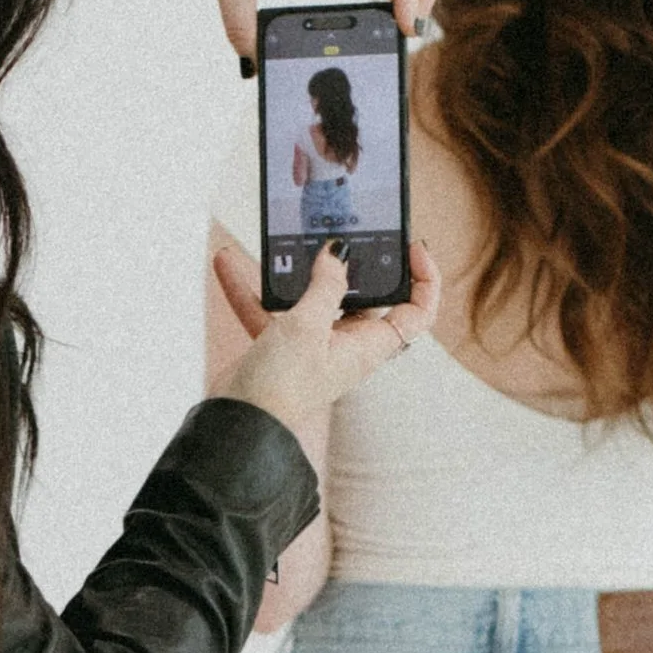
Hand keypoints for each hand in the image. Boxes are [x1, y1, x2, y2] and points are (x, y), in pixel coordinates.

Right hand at [212, 237, 441, 452]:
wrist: (237, 424)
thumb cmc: (280, 388)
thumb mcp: (308, 327)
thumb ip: (326, 286)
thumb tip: (340, 252)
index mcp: (367, 346)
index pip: (415, 313)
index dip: (424, 280)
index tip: (411, 248)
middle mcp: (346, 345)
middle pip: (364, 295)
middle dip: (353, 260)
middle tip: (345, 228)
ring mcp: (313, 344)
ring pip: (312, 295)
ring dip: (292, 270)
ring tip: (284, 238)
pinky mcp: (281, 345)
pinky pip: (271, 308)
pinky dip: (252, 289)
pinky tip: (229, 264)